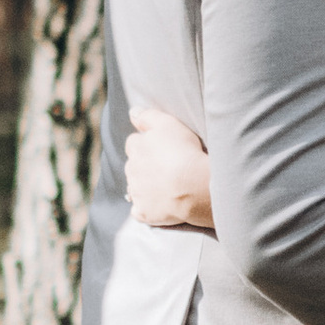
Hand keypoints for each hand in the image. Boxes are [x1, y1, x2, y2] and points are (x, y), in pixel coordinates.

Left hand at [126, 103, 213, 231]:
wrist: (193, 186)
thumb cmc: (184, 152)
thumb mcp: (169, 124)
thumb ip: (148, 116)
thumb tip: (132, 112)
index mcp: (135, 148)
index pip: (134, 143)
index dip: (147, 145)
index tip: (162, 149)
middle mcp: (131, 170)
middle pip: (133, 165)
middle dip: (144, 166)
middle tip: (166, 168)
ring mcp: (136, 193)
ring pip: (135, 187)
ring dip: (145, 186)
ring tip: (166, 186)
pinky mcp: (143, 212)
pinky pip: (139, 210)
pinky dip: (146, 208)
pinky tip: (160, 205)